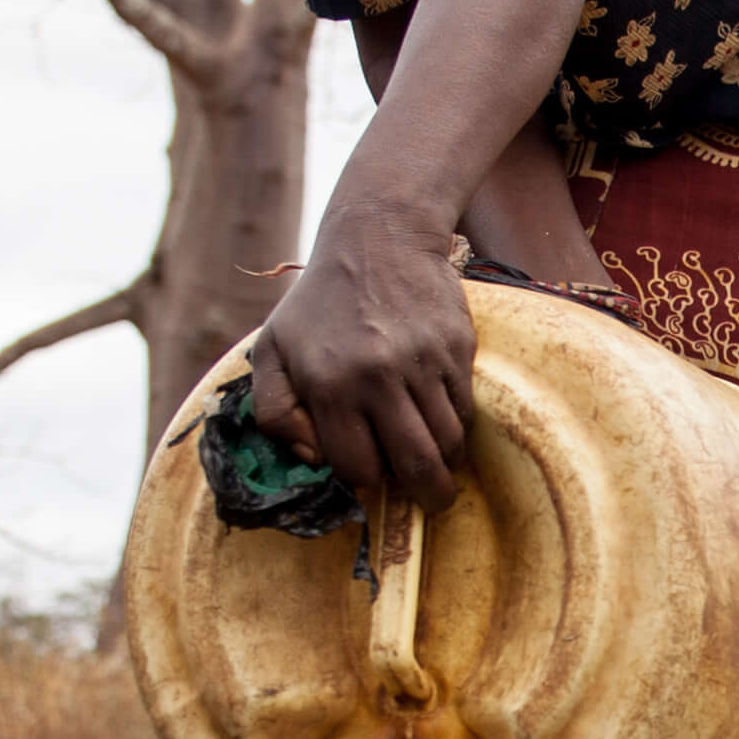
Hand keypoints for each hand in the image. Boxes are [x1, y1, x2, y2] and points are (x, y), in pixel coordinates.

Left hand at [253, 196, 478, 502]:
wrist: (379, 237)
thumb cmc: (320, 301)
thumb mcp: (272, 349)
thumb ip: (274, 411)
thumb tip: (311, 459)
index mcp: (329, 384)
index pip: (357, 465)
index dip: (365, 478)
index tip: (372, 474)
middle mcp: (377, 377)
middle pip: (414, 464)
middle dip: (427, 496)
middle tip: (431, 501)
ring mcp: (422, 362)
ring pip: (448, 441)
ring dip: (446, 464)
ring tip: (441, 467)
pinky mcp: (456, 348)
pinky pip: (465, 409)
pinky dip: (458, 425)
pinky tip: (445, 422)